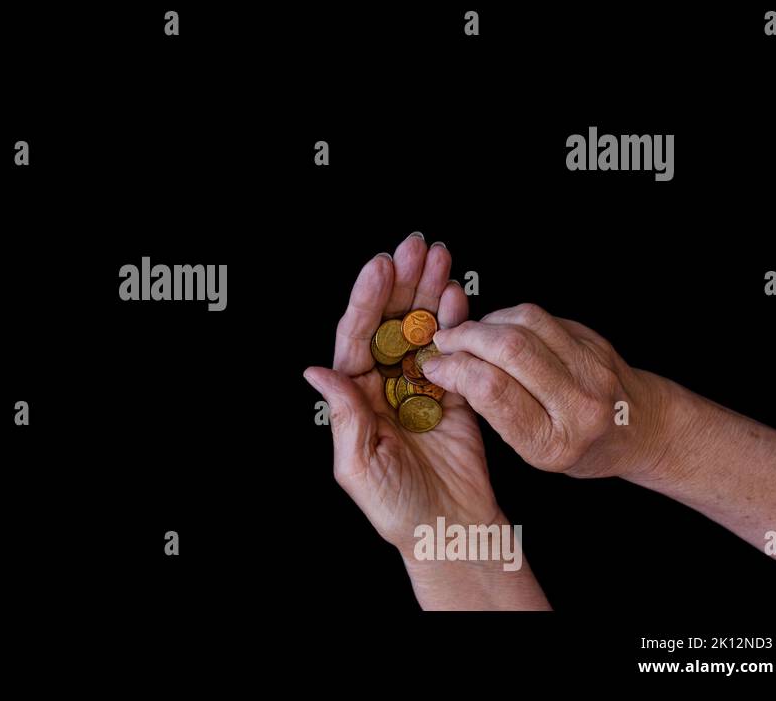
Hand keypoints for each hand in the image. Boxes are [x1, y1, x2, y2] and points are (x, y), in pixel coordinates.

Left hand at [303, 234, 495, 549]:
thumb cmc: (395, 508)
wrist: (447, 530)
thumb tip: (317, 370)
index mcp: (354, 398)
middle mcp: (383, 387)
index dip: (366, 301)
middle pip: (389, 324)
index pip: (356, 339)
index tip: (378, 267)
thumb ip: (344, 417)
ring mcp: (419, 388)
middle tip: (414, 246)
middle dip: (402, 283)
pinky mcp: (454, 395)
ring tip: (439, 257)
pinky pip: (454, 352)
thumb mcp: (358, 467)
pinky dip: (458, 323)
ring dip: (429, 293)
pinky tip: (458, 295)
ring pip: (421, 331)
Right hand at [423, 304, 663, 478]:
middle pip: (510, 349)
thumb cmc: (580, 447)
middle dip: (466, 338)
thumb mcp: (532, 450)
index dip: (456, 370)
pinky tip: (497, 329)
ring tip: (469, 333)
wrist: (639, 429)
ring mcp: (591, 366)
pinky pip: (541, 316)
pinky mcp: (593, 340)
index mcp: (554, 441)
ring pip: (525, 322)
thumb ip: (495, 411)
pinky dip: (509, 318)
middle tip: (445, 341)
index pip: (494, 391)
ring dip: (485, 322)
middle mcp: (578, 402)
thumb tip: (447, 368)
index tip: (436, 366)